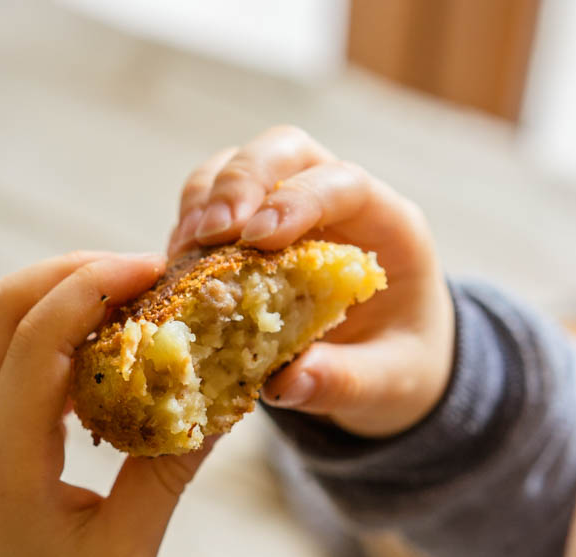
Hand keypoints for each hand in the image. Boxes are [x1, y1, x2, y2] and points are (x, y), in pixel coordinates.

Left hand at [0, 251, 213, 556]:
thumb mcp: (127, 550)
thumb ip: (173, 468)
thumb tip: (227, 402)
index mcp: (3, 460)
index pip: (38, 334)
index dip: (97, 283)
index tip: (157, 267)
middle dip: (71, 272)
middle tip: (142, 274)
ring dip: (55, 299)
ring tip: (127, 306)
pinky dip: (43, 338)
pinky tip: (97, 358)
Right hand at [168, 125, 453, 437]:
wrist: (390, 366)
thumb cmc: (399, 365)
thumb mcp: (387, 383)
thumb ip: (343, 382)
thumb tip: (284, 385)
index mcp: (388, 227)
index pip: (344, 182)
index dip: (299, 198)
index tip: (257, 237)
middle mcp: (338, 201)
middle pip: (285, 151)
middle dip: (241, 182)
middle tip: (207, 234)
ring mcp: (291, 207)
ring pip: (240, 165)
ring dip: (204, 199)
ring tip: (181, 252)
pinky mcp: (253, 229)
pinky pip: (213, 202)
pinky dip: (189, 224)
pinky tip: (176, 268)